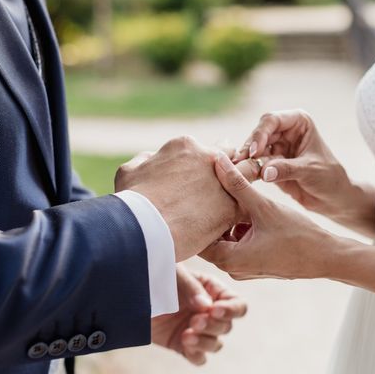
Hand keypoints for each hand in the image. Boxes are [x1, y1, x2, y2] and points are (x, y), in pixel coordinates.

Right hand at [115, 137, 262, 260]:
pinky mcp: (232, 207)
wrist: (144, 227)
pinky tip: (237, 222)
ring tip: (240, 200)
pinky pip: (246, 205)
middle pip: (229, 158)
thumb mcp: (129, 171)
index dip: (206, 163)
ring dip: (243, 185)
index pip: (204, 149)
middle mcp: (207, 157)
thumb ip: (145, 161)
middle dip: (229, 169)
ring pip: (246, 176)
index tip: (202, 177)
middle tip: (224, 187)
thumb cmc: (132, 201)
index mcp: (184, 146)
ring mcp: (223, 181)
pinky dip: (242, 213)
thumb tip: (152, 160)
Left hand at [152, 265, 246, 364]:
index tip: (214, 310)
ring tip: (187, 335)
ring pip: (216, 344)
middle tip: (194, 321)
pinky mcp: (183, 345)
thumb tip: (207, 306)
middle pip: (227, 326)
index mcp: (212, 290)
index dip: (231, 310)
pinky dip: (196, 354)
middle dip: (213, 325)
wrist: (128, 293)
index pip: (237, 305)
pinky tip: (184, 342)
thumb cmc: (154, 275)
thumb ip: (192, 288)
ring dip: (205, 341)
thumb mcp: (174, 274)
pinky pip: (199, 358)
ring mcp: (197, 330)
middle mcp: (209, 311)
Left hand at [201, 153, 361, 279]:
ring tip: (234, 196)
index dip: (198, 210)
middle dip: (214, 212)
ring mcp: (243, 269)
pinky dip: (241, 227)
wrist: (326, 257)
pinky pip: (239, 243)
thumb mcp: (263, 206)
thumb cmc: (297, 235)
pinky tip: (250, 210)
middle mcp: (231, 269)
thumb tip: (217, 161)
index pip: (198, 233)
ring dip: (229, 219)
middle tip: (214, 187)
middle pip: (211, 235)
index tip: (199, 189)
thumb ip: (237, 184)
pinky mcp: (254, 265)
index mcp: (228, 259)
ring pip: (226, 238)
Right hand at [233, 110, 374, 236]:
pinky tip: (241, 175)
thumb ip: (287, 169)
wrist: (333, 199)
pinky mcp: (270, 163)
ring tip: (238, 169)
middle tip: (240, 161)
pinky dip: (247, 169)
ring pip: (253, 149)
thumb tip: (264, 171)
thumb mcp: (310, 171)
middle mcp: (284, 131)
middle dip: (249, 147)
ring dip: (245, 159)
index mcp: (298, 122)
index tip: (255, 152)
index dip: (260, 134)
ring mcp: (276, 147)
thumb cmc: (329, 178)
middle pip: (258, 133)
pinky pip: (254, 164)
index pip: (272, 120)